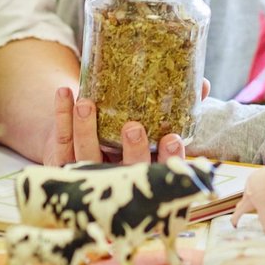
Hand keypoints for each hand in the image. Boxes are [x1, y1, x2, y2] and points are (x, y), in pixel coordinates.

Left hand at [44, 87, 190, 165]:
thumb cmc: (131, 137)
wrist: (85, 149)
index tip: (173, 138)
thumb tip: (202, 84)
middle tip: (133, 128)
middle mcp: (116, 180)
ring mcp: (87, 172)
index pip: (160, 172)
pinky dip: (62, 116)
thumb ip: (181, 108)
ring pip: (86, 155)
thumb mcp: (157, 125)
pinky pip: (62, 140)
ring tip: (87, 104)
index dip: (168, 160)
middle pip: (124, 172)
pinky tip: (65, 92)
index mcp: (143, 174)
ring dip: (85, 130)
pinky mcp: (62, 160)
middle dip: (130, 151)